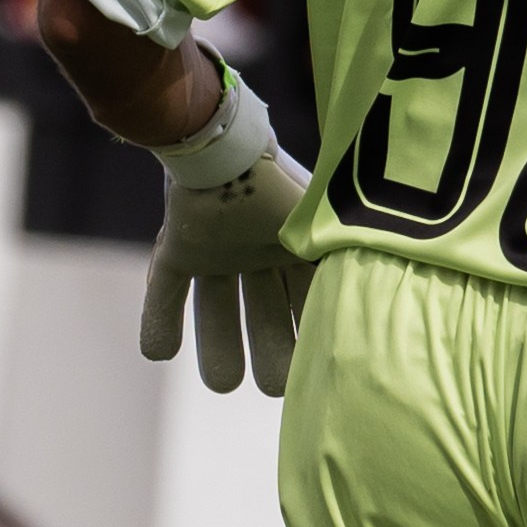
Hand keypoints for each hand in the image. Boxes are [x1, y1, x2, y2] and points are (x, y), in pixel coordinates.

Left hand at [139, 73, 314, 394]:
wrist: (225, 141)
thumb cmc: (282, 185)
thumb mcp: (326, 236)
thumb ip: (344, 274)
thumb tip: (368, 329)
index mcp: (297, 245)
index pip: (306, 302)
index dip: (309, 337)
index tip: (312, 372)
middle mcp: (257, 251)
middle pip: (264, 312)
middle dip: (270, 350)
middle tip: (272, 385)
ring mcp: (218, 248)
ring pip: (218, 307)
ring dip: (217, 344)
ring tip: (221, 383)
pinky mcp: (179, 244)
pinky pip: (166, 288)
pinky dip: (160, 319)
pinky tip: (158, 353)